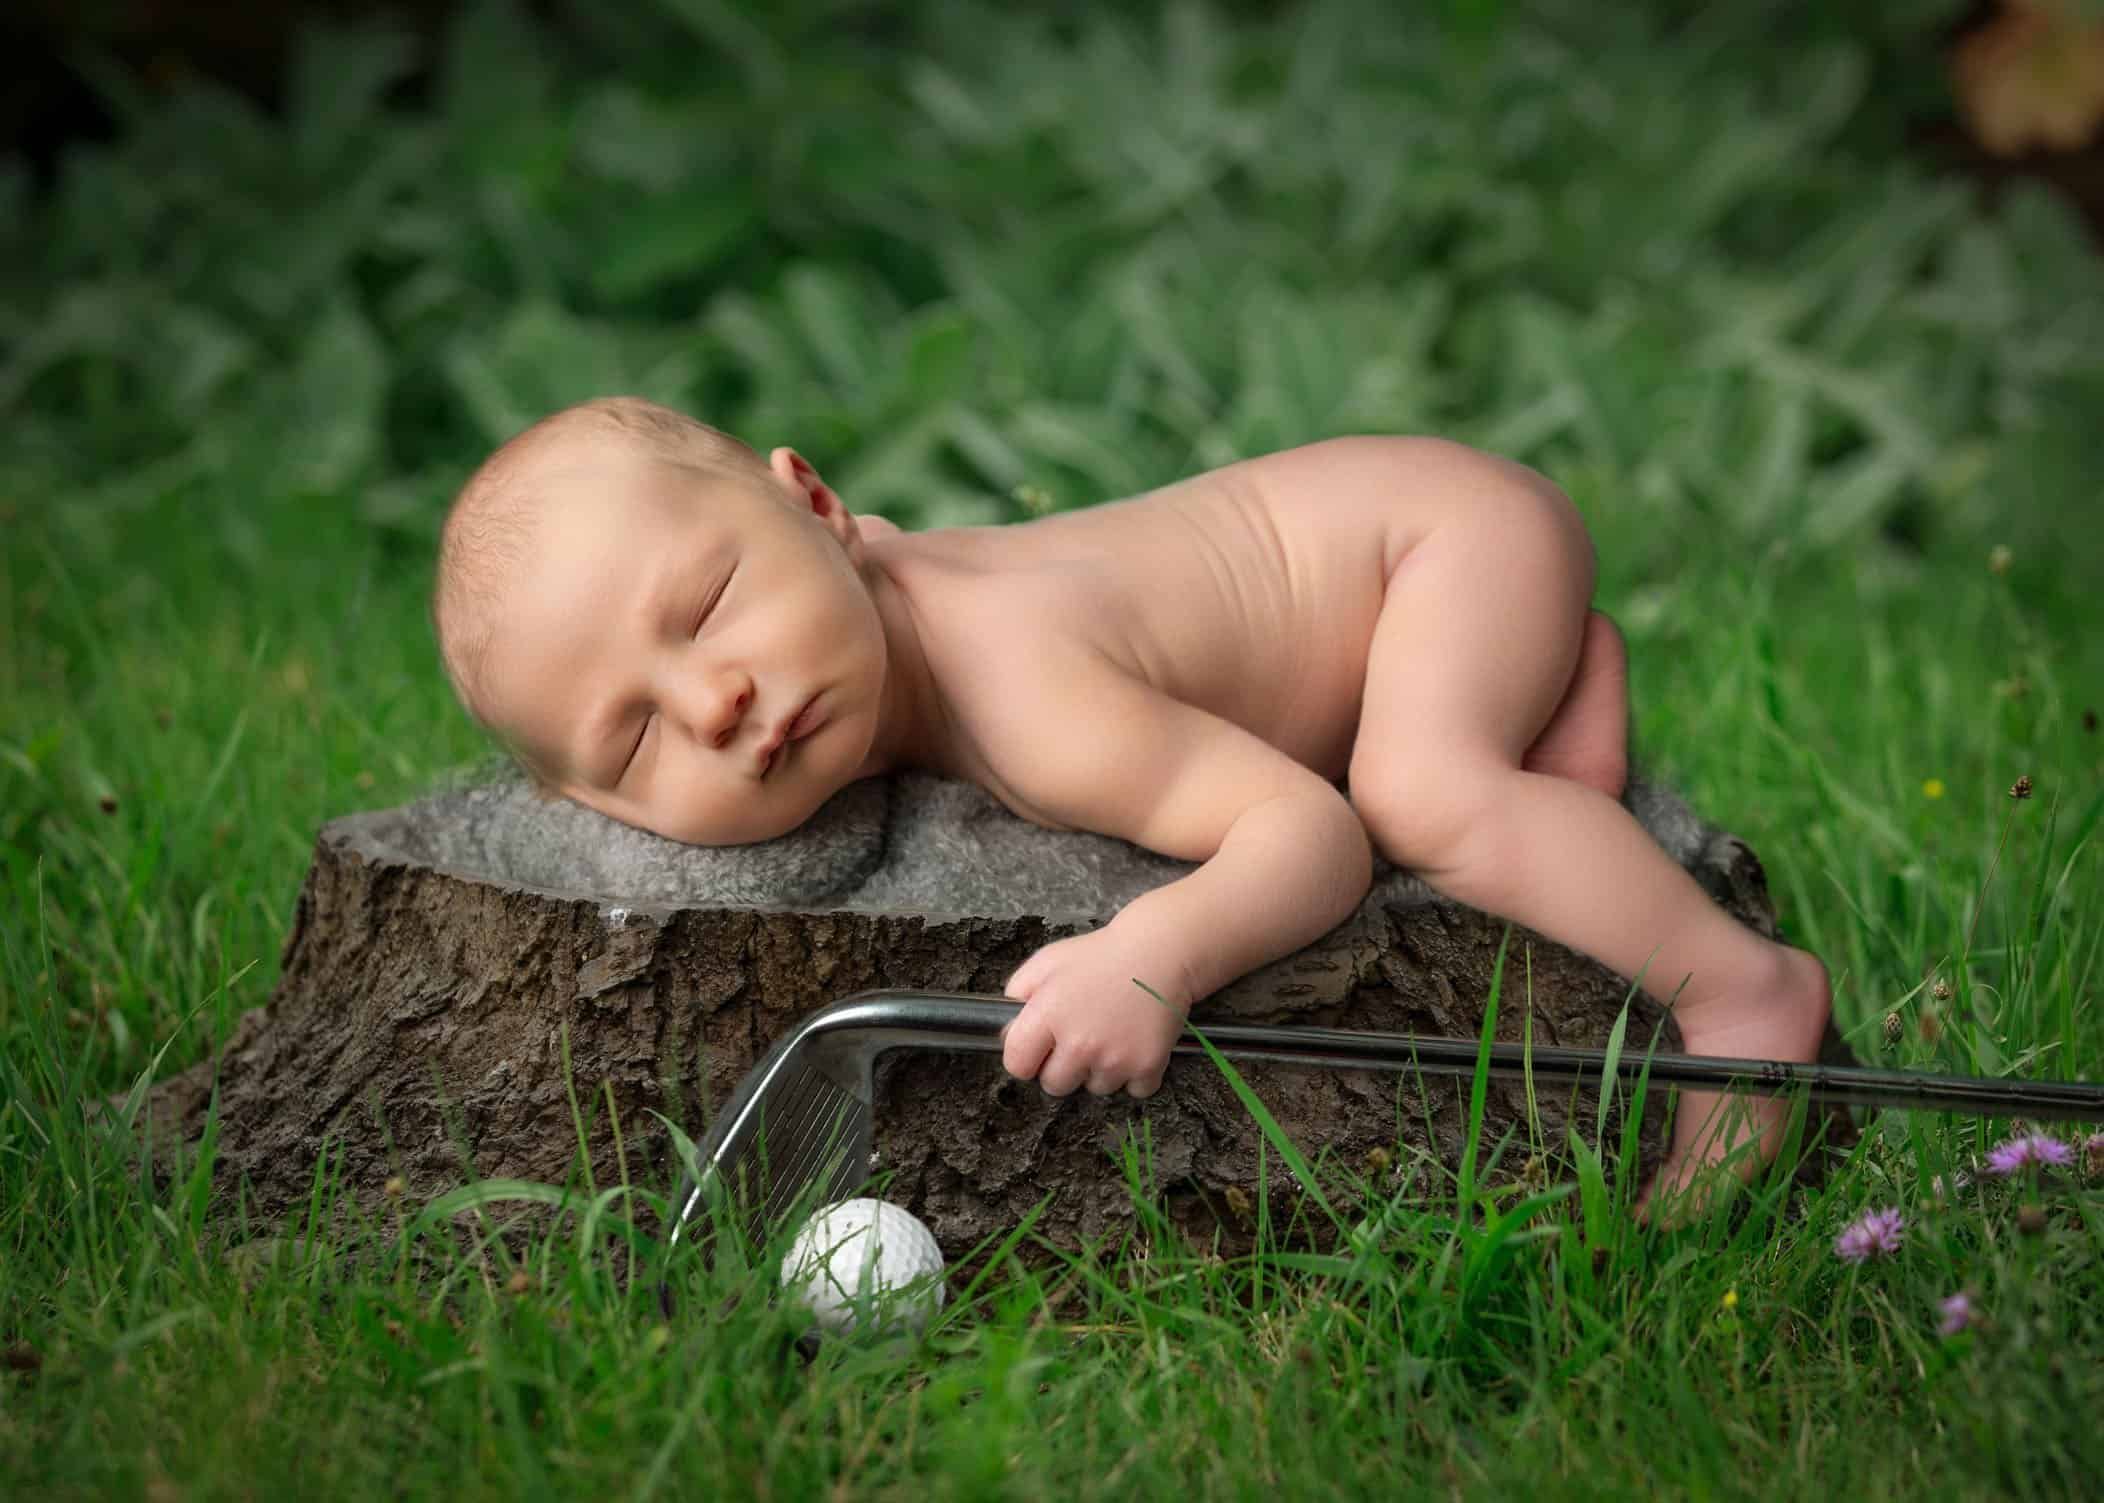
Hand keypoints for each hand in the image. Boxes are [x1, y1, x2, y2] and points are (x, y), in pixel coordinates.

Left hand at [1000, 924, 1191, 1098]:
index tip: (1038, 1050)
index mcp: (1048, 1016)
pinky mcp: (1147, 1066)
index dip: (1025, 1058)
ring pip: (1095, 1088)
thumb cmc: (1102, 956)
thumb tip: (1008, 1030)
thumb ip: (1018, 993)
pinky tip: (1134, 1043)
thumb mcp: (1047, 961)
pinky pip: (1133, 1090)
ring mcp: (1114, 1059)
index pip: (1017, 1065)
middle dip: (1062, 1067)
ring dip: (1100, 1070)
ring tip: (1111, 1034)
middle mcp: (1079, 1043)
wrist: (1159, 952)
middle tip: (1079, 1039)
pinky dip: (1135, 1074)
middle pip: (1054, 1085)